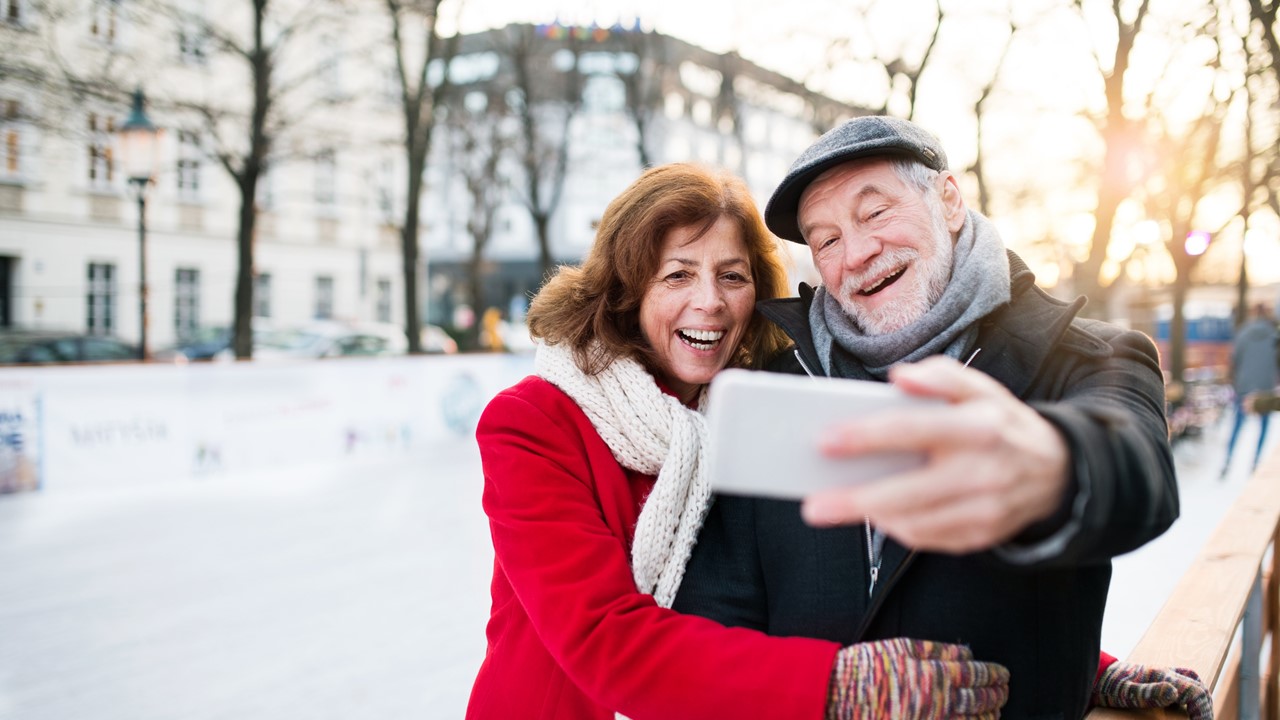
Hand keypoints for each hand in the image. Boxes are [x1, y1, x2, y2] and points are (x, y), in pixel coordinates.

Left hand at [801, 356, 1069, 552]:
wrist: (1057, 471)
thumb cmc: (1000, 424)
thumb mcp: (981, 388)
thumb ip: (940, 376)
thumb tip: (899, 377)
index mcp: (979, 428)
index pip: (913, 430)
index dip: (866, 436)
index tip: (824, 442)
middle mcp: (983, 472)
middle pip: (907, 492)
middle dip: (855, 501)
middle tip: (812, 506)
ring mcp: (984, 511)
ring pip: (914, 522)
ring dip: (870, 517)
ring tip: (834, 505)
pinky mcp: (982, 536)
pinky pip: (928, 539)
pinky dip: (897, 528)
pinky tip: (876, 514)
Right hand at [827, 637, 1008, 718]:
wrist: (839, 695)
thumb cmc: (867, 668)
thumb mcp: (901, 648)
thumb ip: (936, 650)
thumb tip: (965, 651)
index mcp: (935, 674)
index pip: (975, 674)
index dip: (993, 674)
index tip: (1002, 674)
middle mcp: (939, 701)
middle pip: (978, 699)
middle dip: (996, 694)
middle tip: (1004, 690)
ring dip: (989, 715)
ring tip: (997, 710)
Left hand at [1091, 661, 1212, 719]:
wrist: (1095, 675)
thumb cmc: (1108, 685)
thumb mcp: (1127, 693)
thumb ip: (1149, 693)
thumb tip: (1175, 693)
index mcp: (1162, 676)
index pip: (1195, 692)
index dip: (1203, 711)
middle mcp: (1165, 673)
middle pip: (1198, 687)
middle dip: (1205, 707)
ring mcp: (1161, 675)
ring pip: (1192, 682)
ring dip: (1200, 699)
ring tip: (1200, 717)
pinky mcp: (1156, 679)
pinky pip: (1181, 683)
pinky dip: (1189, 694)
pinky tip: (1184, 708)